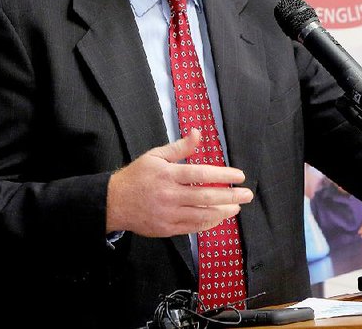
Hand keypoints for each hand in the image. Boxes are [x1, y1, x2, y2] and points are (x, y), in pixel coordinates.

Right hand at [106, 129, 253, 236]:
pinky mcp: (166, 229)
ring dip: (223, 212)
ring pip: (201, 215)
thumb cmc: (136, 176)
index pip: (201, 175)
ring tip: (236, 207)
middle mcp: (169, 195)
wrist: (113, 202)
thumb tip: (198, 133)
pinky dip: (208, 223)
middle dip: (230, 195)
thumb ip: (179, 147)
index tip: (239, 176)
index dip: (223, 175)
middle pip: (206, 197)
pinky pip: (192, 228)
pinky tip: (219, 218)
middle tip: (247, 194)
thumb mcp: (155, 155)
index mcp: (168, 174)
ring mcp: (168, 214)